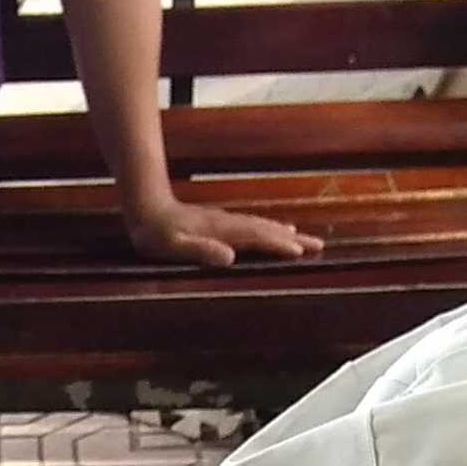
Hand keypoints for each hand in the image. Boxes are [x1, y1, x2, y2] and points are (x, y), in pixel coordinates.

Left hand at [124, 196, 322, 267]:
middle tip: (319, 245)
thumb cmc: (156, 234)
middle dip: (293, 239)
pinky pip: (253, 226)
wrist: (146, 208)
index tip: (300, 252)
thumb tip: (229, 257)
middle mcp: (229, 224)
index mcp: (222, 231)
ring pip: (262, 226)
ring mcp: (226, 222)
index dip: (278, 245)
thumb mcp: (174, 247)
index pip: (257, 238)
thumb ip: (201, 250)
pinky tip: (276, 229)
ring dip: (285, 233)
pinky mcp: (222, 224)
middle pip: (267, 230)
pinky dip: (269, 229)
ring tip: (306, 240)